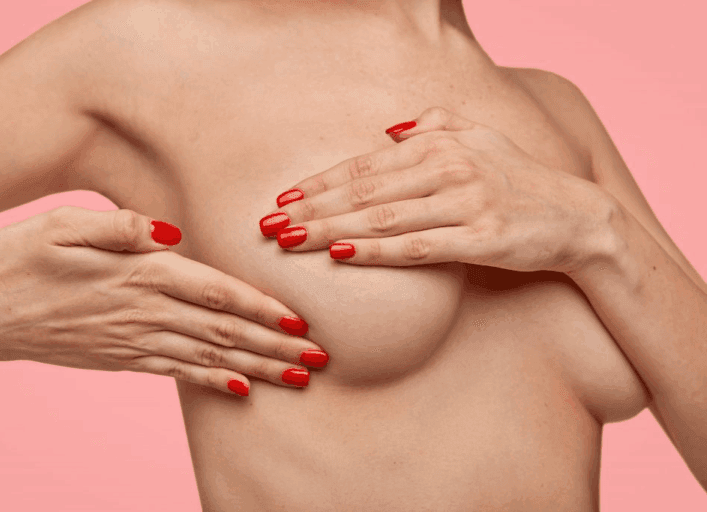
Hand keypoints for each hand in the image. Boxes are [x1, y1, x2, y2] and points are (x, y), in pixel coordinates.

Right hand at [0, 206, 327, 396]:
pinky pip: (178, 374)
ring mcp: (134, 340)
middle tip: (318, 356)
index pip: (216, 292)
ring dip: (256, 367)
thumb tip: (173, 235)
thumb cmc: (21, 258)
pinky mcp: (123, 359)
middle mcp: (144, 311)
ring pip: (208, 357)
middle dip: (275, 343)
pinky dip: (213, 383)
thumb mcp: (62, 225)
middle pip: (224, 330)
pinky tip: (241, 390)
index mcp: (140, 273)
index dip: (262, 306)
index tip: (300, 319)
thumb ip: (121, 227)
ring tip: (296, 377)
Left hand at [259, 106, 610, 272]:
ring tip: (290, 241)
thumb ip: (436, 127)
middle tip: (267, 226)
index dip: (319, 183)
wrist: (579, 218)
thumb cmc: (521, 179)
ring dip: (330, 229)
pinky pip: (416, 247)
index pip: (364, 164)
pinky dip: (375, 251)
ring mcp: (464, 203)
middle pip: (363, 191)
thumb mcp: (482, 140)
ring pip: (381, 217)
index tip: (283, 200)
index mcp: (440, 146)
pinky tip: (341, 255)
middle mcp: (447, 168)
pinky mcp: (480, 239)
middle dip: (310, 209)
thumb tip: (389, 130)